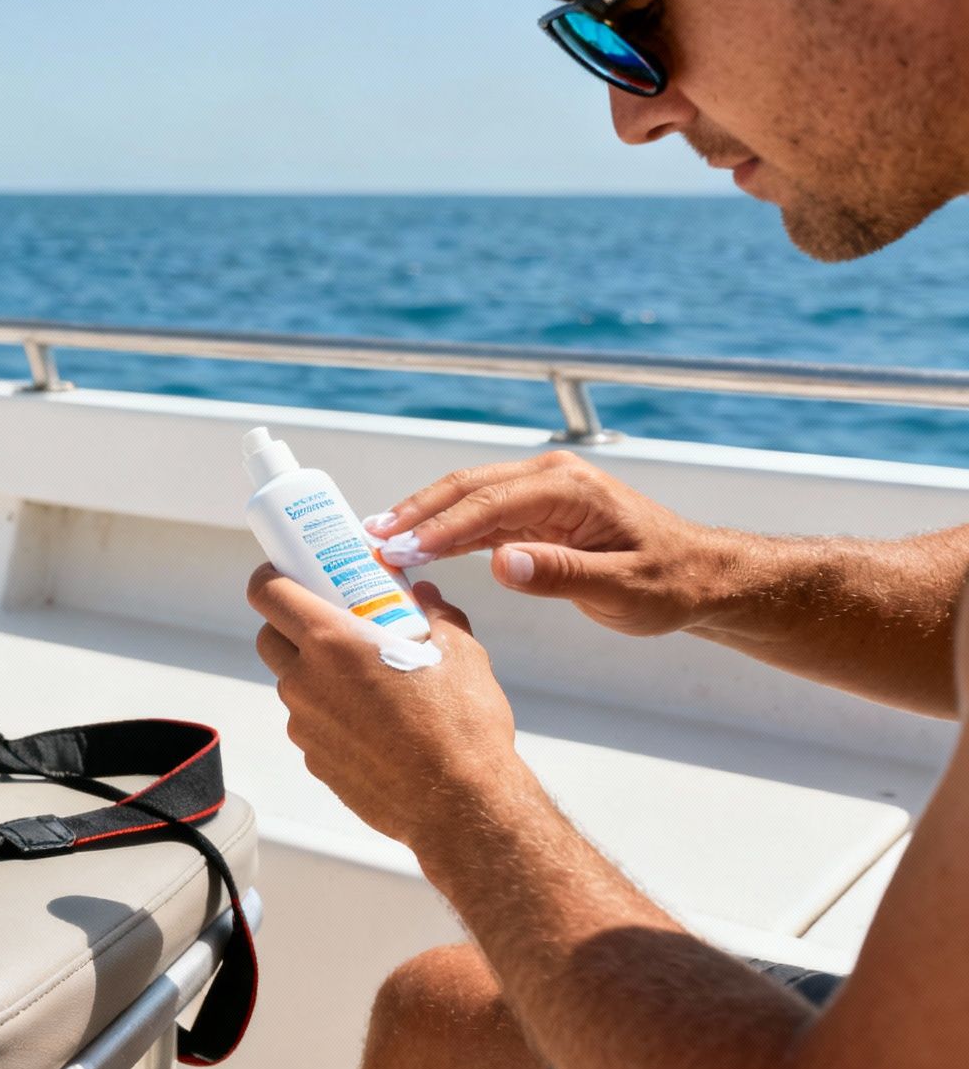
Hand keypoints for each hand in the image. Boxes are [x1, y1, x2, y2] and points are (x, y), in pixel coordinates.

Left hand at [247, 564, 522, 847]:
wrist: (460, 805)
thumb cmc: (461, 727)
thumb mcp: (461, 653)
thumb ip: (437, 615)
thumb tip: (426, 596)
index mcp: (332, 643)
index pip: (268, 594)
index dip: (269, 577)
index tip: (284, 572)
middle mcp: (305, 681)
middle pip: (269, 637)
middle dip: (289, 623)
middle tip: (329, 622)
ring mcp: (304, 724)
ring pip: (291, 682)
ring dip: (312, 671)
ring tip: (361, 676)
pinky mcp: (313, 758)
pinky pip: (309, 722)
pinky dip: (327, 712)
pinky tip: (370, 720)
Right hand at [369, 450, 738, 636]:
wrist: (698, 575)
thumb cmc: (669, 583)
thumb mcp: (623, 589)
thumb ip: (560, 575)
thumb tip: (500, 562)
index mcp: (569, 488)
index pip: (489, 503)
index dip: (440, 526)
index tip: (399, 547)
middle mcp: (550, 479)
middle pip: (467, 488)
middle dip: (416, 513)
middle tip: (370, 538)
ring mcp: (541, 492)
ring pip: (468, 498)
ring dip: (423, 518)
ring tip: (376, 539)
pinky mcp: (536, 512)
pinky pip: (481, 516)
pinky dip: (445, 530)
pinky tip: (413, 544)